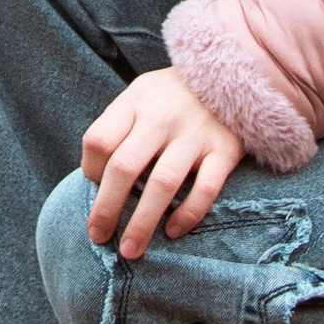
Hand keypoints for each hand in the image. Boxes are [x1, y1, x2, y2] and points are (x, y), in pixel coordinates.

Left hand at [80, 66, 243, 257]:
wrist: (234, 73)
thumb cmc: (173, 95)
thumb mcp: (142, 95)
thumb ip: (120, 127)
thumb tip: (96, 179)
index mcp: (136, 101)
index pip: (99, 139)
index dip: (89, 170)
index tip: (92, 188)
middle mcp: (162, 117)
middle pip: (124, 167)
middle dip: (107, 209)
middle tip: (99, 237)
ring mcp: (195, 134)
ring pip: (162, 184)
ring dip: (142, 223)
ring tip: (130, 250)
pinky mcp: (225, 150)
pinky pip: (205, 190)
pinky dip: (187, 215)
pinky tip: (172, 232)